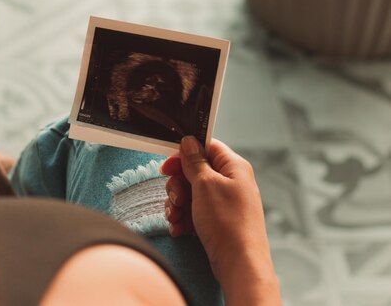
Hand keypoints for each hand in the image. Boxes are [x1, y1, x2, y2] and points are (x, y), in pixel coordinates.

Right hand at [161, 137, 280, 304]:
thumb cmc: (228, 223)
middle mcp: (231, 182)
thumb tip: (189, 142)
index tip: (168, 165)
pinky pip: (195, 210)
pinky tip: (180, 228)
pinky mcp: (218, 219)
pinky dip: (184, 217)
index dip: (185, 154)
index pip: (206, 147)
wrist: (239, 265)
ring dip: (178, 204)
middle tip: (176, 197)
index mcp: (234, 167)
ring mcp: (225, 201)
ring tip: (177, 217)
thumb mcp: (205, 185)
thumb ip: (194, 161)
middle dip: (178, 185)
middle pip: (195, 171)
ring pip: (191, 192)